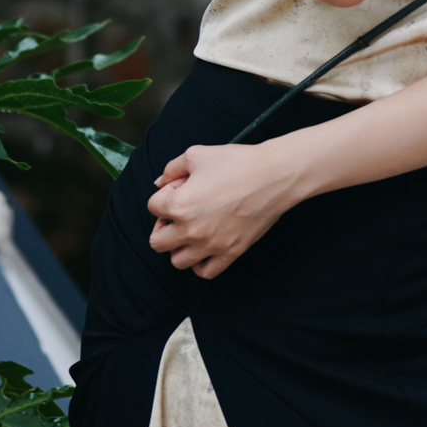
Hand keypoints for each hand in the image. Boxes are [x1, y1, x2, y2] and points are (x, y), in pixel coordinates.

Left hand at [147, 142, 296, 278]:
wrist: (274, 175)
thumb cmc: (236, 162)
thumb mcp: (197, 154)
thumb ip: (171, 169)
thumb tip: (160, 183)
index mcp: (179, 205)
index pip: (152, 207)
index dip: (164, 194)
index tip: (181, 187)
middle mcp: (191, 230)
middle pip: (157, 242)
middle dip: (163, 226)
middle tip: (177, 214)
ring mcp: (211, 245)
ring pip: (178, 261)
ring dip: (179, 247)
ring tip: (190, 231)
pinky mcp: (230, 253)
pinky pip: (205, 272)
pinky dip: (200, 263)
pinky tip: (205, 247)